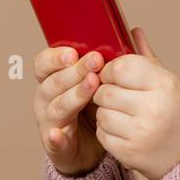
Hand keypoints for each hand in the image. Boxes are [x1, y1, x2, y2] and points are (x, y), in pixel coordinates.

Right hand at [32, 45, 106, 176]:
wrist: (93, 148)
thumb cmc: (97, 108)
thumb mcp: (106, 81)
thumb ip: (117, 59)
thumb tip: (134, 31)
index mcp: (55, 78)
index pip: (44, 62)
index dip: (56, 56)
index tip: (74, 51)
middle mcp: (47, 98)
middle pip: (52, 81)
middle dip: (73, 71)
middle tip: (94, 62)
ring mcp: (49, 121)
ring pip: (55, 106)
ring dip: (72, 96)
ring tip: (91, 87)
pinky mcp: (56, 144)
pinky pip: (53, 140)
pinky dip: (56, 137)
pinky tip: (59, 133)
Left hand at [92, 27, 179, 179]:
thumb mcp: (172, 83)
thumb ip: (148, 59)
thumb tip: (133, 31)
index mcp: (164, 85)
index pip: (121, 67)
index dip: (111, 70)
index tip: (114, 76)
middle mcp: (153, 108)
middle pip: (105, 91)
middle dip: (106, 92)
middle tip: (119, 97)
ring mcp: (140, 133)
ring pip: (101, 113)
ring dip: (106, 113)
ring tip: (125, 115)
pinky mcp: (130, 153)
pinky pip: (102, 134)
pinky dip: (108, 132)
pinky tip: (125, 131)